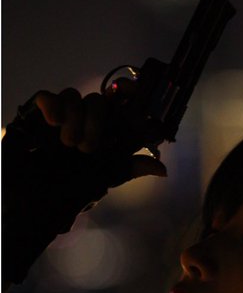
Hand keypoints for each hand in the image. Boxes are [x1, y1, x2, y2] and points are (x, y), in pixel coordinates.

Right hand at [2, 80, 167, 283]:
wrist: (29, 199)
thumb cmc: (65, 193)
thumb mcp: (100, 181)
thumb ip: (127, 169)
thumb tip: (162, 169)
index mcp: (105, 138)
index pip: (123, 111)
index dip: (134, 98)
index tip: (138, 93)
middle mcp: (87, 124)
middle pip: (102, 101)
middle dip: (98, 121)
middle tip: (88, 148)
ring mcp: (64, 118)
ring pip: (78, 97)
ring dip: (76, 119)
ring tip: (68, 144)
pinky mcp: (40, 115)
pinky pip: (49, 96)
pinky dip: (53, 105)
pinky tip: (52, 122)